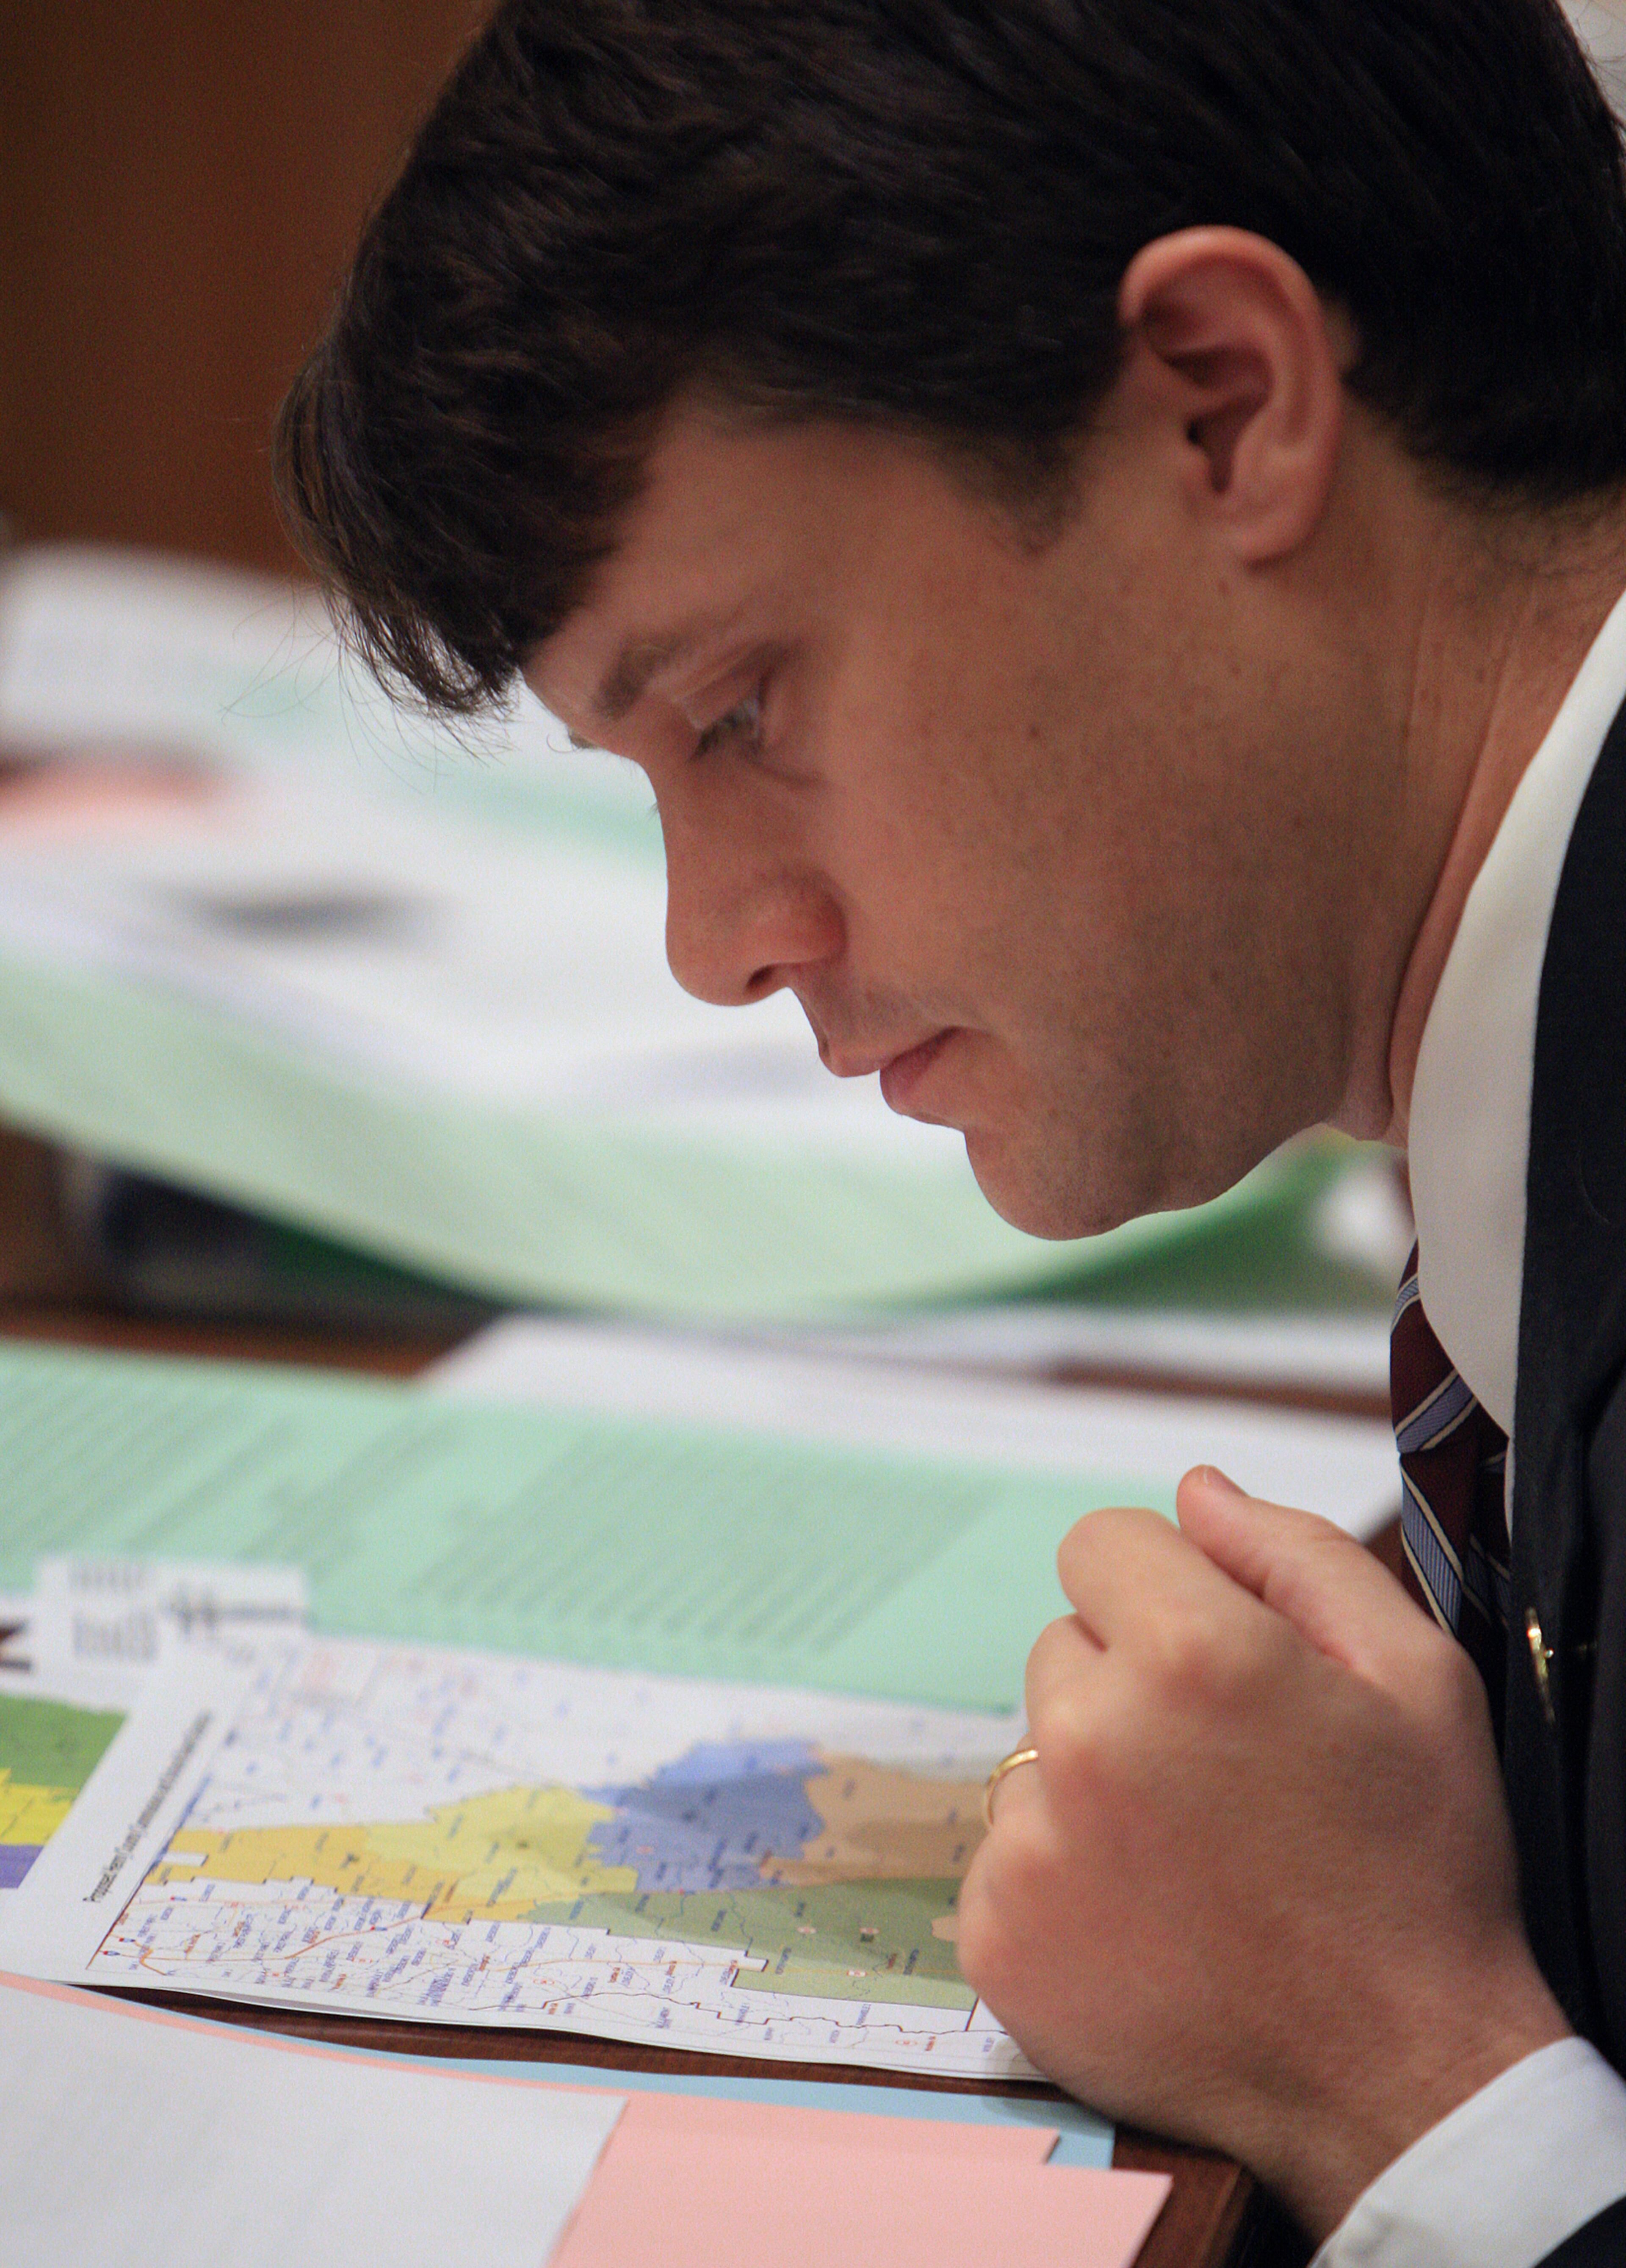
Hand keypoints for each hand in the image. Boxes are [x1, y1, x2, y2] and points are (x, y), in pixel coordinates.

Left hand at [955, 1469, 1569, 2238]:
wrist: (1402, 2080)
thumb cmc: (1416, 1867)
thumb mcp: (1414, 1676)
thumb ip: (1295, 1552)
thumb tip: (1193, 1491)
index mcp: (1188, 1651)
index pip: (1100, 1543)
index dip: (1166, 1591)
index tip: (1217, 1659)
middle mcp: (1087, 1737)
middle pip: (1065, 1646)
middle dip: (1131, 1685)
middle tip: (1222, 1776)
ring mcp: (1030, 1846)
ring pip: (1035, 1752)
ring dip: (1095, 1782)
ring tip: (1193, 1858)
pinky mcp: (996, 1936)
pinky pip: (1007, 1854)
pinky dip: (1065, 1881)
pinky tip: (1151, 1922)